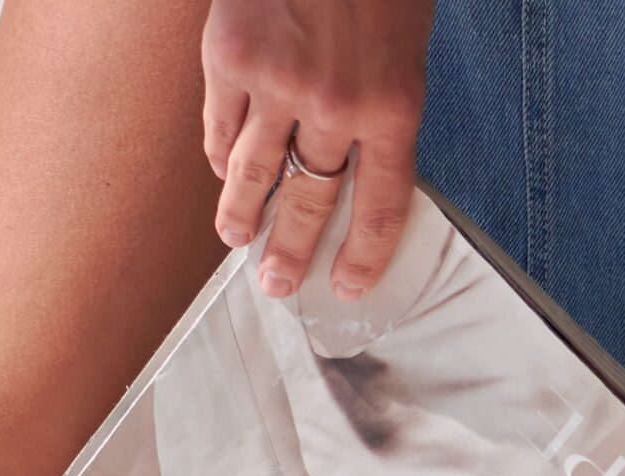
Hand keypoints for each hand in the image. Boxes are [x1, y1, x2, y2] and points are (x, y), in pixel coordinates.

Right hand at [201, 0, 435, 300]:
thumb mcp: (403, 42)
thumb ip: (380, 106)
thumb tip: (352, 172)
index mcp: (394, 104)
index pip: (381, 207)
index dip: (363, 256)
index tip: (346, 286)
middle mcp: (336, 105)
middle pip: (309, 203)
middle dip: (291, 252)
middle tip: (277, 284)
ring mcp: (278, 83)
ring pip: (254, 176)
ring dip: (241, 218)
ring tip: (236, 240)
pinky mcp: (230, 56)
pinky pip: (221, 128)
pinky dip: (222, 156)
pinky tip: (224, 173)